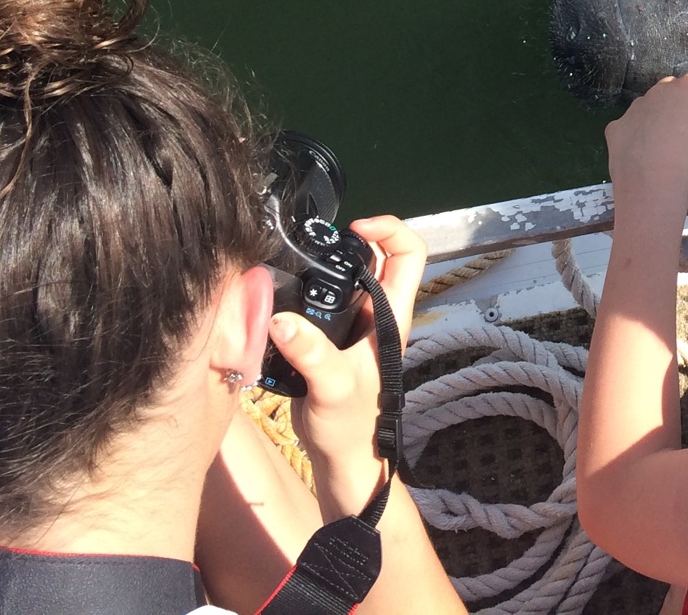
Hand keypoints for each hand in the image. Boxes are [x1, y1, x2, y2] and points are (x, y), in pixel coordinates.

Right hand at [267, 214, 426, 518]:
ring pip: (345, 278)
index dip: (389, 230)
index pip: (410, 253)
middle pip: (374, 258)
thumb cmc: (350, 427)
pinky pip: (321, 301)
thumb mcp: (332, 388)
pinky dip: (303, 291)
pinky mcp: (330, 339)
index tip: (354, 228)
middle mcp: (376, 314)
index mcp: (391, 316)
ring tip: (289, 266)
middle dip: (346, 243)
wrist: (342, 460)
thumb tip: (281, 321)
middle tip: (310, 246)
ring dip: (323, 267)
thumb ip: (310, 354)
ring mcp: (354, 326)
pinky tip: (278, 297)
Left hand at [604, 70, 687, 219]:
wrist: (651, 182)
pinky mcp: (615, 128)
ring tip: (667, 141)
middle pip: (672, 87)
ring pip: (649, 104)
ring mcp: (634, 110)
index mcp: (684, 90)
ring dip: (659, 114)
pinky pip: (629, 125)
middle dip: (681, 99)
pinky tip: (643, 152)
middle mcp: (657, 93)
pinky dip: (637, 132)